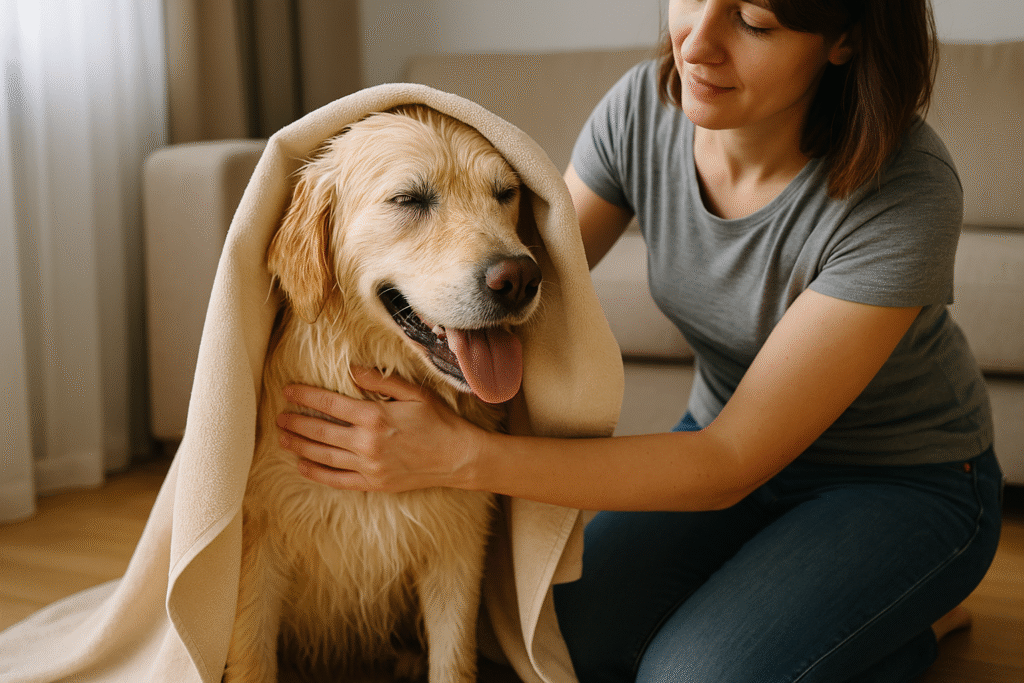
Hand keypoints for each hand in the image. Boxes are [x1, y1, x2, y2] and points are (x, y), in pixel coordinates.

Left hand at [276, 368, 481, 492]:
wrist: (458, 458)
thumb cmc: (438, 421)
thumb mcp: (414, 393)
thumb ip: (380, 381)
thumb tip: (351, 369)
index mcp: (375, 416)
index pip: (329, 404)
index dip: (305, 397)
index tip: (288, 391)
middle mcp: (367, 443)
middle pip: (320, 431)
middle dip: (296, 422)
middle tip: (279, 416)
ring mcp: (369, 466)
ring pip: (323, 456)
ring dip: (299, 447)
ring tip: (282, 438)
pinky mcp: (373, 483)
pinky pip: (337, 480)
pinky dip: (316, 473)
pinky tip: (302, 466)